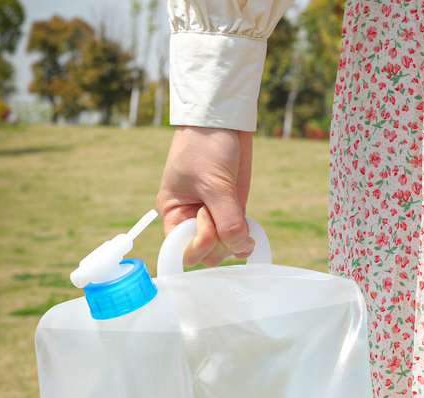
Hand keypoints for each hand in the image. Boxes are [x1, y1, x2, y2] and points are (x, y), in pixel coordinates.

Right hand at [156, 126, 254, 266]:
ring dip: (235, 242)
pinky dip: (245, 237)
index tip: (209, 228)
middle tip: (226, 216)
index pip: (181, 248)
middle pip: (205, 253)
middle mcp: (191, 217)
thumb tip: (239, 247)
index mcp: (174, 212)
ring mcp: (214, 215)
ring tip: (241, 222)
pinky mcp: (232, 208)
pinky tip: (250, 231)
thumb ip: (227, 219)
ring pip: (224, 247)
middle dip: (219, 243)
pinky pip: (237, 234)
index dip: (197, 246)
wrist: (223, 117)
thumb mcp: (214, 184)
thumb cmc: (206, 145)